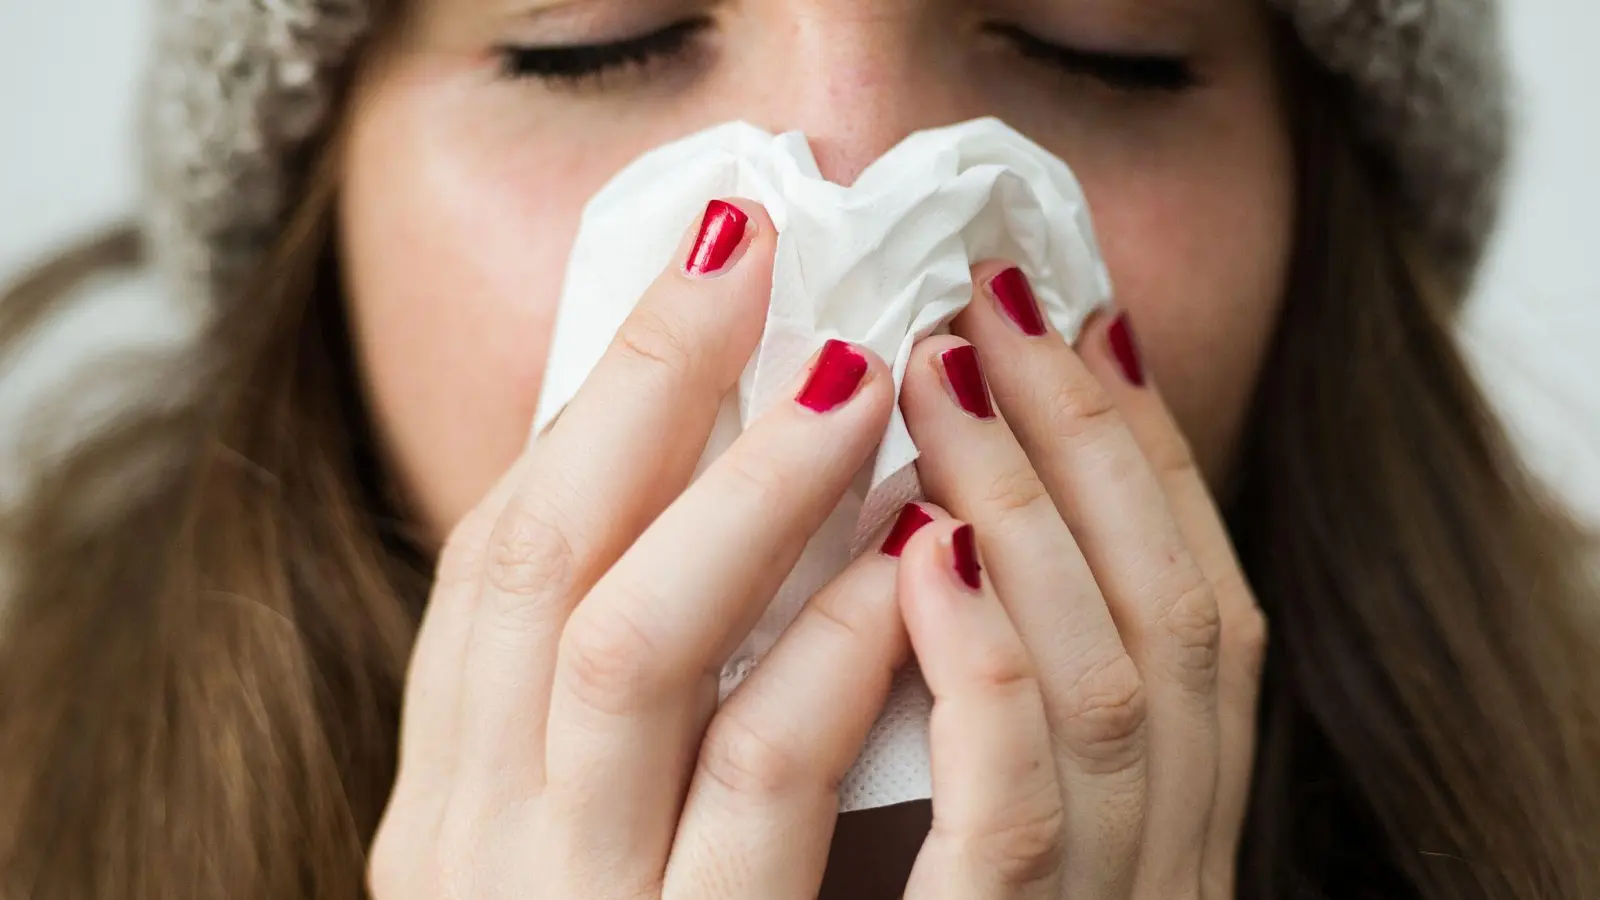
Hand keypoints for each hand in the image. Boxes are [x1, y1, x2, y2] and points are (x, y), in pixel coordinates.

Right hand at [369, 198, 914, 898]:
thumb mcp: (578, 844)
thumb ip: (621, 705)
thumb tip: (717, 496)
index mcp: (446, 796)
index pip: (495, 556)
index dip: (593, 400)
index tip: (693, 275)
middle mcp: (473, 841)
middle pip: (538, 563)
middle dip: (647, 388)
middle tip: (756, 260)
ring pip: (635, 648)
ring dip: (752, 490)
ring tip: (858, 380)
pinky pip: (763, 776)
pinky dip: (835, 647)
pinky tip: (910, 561)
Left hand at [891, 262, 1268, 897]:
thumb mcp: (971, 822)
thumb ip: (991, 692)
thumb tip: (927, 512)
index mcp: (1174, 825)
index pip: (1200, 610)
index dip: (1147, 453)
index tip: (1080, 320)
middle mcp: (1170, 862)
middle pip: (1170, 616)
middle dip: (1090, 438)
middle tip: (992, 298)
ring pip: (1109, 686)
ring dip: (1027, 506)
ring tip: (939, 370)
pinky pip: (1020, 810)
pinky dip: (984, 668)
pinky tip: (923, 550)